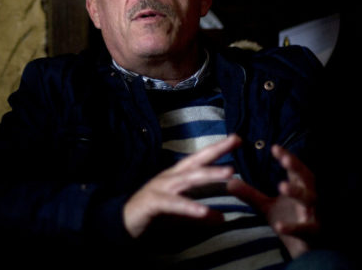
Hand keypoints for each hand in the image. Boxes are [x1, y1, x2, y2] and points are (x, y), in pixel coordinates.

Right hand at [123, 135, 240, 237]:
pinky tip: (205, 211)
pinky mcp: (154, 202)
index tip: (237, 138)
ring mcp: (161, 188)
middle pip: (196, 161)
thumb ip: (200, 215)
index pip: (199, 159)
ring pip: (187, 178)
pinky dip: (190, 207)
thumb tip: (222, 217)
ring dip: (208, 174)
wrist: (124, 222)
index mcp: (176, 176)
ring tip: (229, 173)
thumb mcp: (180, 214)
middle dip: (216, 151)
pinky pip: (174, 204)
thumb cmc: (153, 213)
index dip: (217, 148)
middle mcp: (170, 177)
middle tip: (236, 141)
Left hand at [227, 144, 318, 257]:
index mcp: (299, 188)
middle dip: (297, 167)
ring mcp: (313, 214)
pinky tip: (279, 226)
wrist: (304, 248)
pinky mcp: (312, 233)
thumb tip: (229, 182)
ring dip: (297, 192)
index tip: (275, 147)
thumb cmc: (289, 219)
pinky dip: (293, 227)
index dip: (287, 157)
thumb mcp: (266, 206)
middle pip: (307, 178)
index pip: (295, 168)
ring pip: (309, 200)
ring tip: (282, 185)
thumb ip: (250, 194)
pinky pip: (304, 229)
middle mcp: (309, 198)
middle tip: (284, 159)